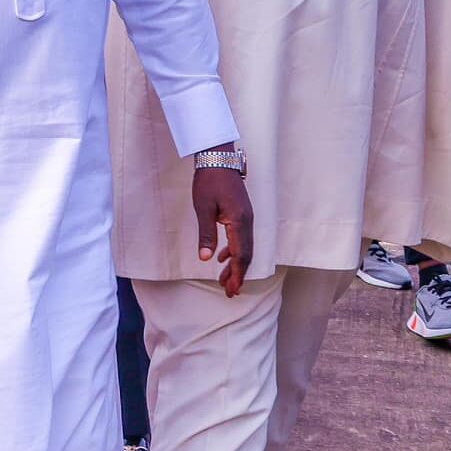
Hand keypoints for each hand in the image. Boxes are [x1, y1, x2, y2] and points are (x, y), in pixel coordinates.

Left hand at [191, 166, 253, 297]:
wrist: (217, 157)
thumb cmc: (209, 181)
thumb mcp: (203, 208)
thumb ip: (206, 234)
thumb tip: (206, 258)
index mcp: (239, 221)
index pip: (241, 255)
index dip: (236, 274)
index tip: (232, 290)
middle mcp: (247, 221)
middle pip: (246, 254)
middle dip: (238, 274)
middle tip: (230, 292)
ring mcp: (246, 217)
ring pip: (244, 247)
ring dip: (235, 264)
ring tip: (224, 280)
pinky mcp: (241, 213)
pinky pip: (241, 237)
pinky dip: (233, 250)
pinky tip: (222, 257)